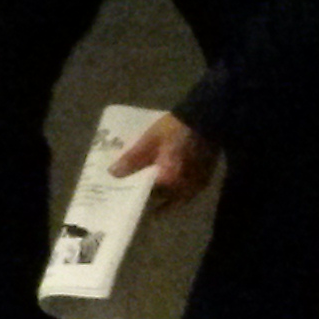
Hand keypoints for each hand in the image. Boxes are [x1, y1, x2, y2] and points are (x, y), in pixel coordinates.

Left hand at [108, 113, 222, 212]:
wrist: (205, 119)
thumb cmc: (174, 130)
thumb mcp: (149, 141)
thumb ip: (132, 159)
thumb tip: (113, 174)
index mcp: (169, 181)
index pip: (146, 196)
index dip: (133, 195)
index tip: (121, 194)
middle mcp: (184, 189)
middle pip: (161, 199)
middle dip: (147, 197)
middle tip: (131, 193)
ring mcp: (196, 186)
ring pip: (174, 198)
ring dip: (162, 196)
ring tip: (146, 188)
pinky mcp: (204, 179)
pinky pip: (185, 192)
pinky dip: (174, 192)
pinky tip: (164, 183)